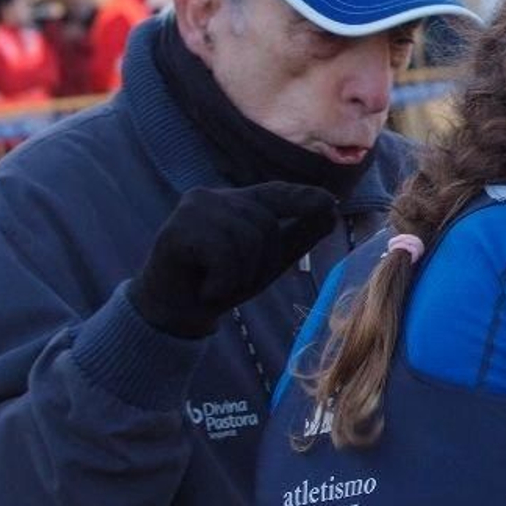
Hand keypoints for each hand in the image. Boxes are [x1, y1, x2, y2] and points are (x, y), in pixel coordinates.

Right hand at [131, 183, 336, 337]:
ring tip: (217, 283)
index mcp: (237, 202)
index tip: (329, 203)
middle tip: (232, 281)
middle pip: (266, 225)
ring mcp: (193, 209)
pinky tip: (206, 288)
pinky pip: (224, 255)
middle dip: (261, 263)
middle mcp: (214, 197)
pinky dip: (222, 281)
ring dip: (240, 276)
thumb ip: (297, 236)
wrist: (174, 312)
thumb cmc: (221, 282)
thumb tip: (331, 211)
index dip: (303, 198)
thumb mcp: (267, 260)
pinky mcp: (178, 229)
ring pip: (247, 240)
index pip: (276, 193)